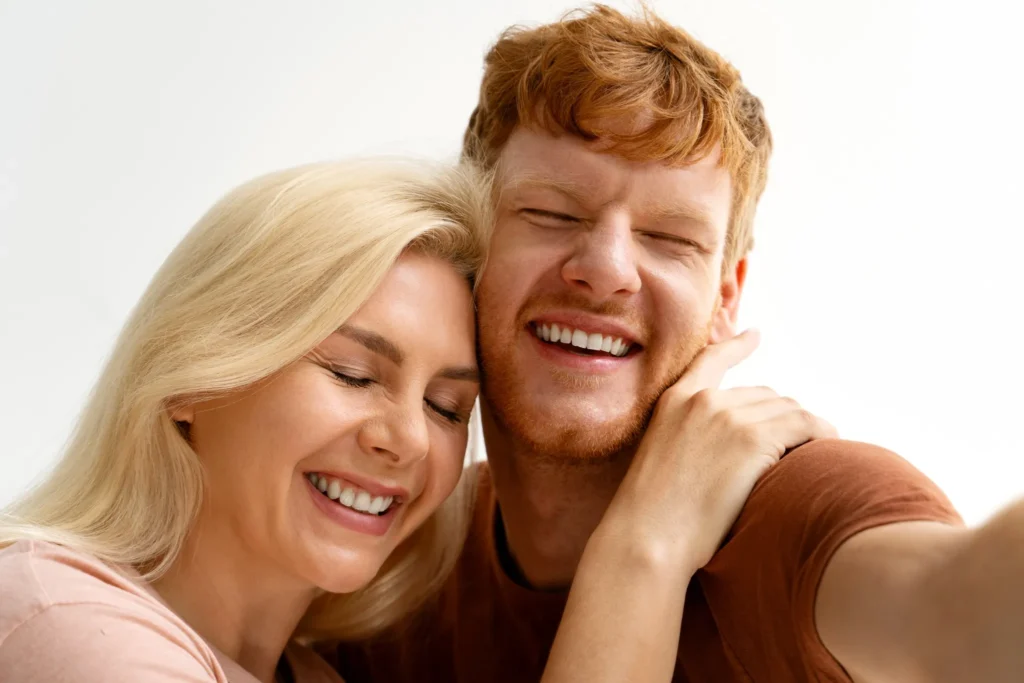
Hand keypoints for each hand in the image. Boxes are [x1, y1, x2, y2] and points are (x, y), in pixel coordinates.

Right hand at [597, 330, 836, 575]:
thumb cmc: (651, 517)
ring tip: (818, 451)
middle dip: (783, 419)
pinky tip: (830, 448)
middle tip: (798, 446)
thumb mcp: (660, 460)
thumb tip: (728, 452)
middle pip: (764, 395)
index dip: (737, 345)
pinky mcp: (751, 439)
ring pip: (788, 410)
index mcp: (674, 401)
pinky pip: (805, 426)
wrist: (647, 536)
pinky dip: (822, 434)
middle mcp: (702, 400)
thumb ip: (688, 440)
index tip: (754, 335)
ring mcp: (727, 416)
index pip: (712, 359)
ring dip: (806, 430)